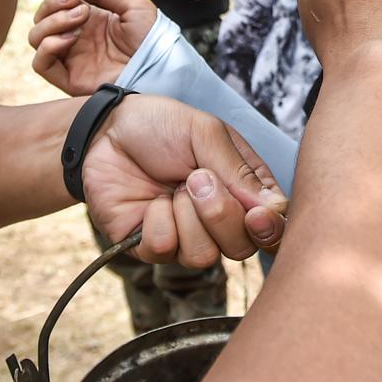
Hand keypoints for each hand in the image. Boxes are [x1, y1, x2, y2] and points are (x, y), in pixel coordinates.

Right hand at [28, 0, 158, 94]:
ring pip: (36, 37)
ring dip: (52, 22)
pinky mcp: (69, 79)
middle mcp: (74, 37)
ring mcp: (70, 58)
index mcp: (87, 18)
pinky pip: (40, 64)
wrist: (162, 66)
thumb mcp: (130, 4)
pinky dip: (48, 47)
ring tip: (80, 18)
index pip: (56, 1)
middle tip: (76, 1)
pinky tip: (70, 38)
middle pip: (41, 17)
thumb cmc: (152, 37)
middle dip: (54, 3)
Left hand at [83, 94, 287, 263]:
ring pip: (204, 256)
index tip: (256, 216)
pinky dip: (157, 220)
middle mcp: (219, 219)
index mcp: (243, 190)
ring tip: (172, 186)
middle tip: (197, 178)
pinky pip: (165, 250)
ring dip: (186, 216)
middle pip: (241, 248)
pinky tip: (150, 201)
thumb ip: (240, 172)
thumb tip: (276, 210)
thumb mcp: (206, 134)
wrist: (106, 131)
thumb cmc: (160, 126)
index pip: (271, 227)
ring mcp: (186, 236)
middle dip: (219, 214)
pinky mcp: (152, 246)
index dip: (269, 230)